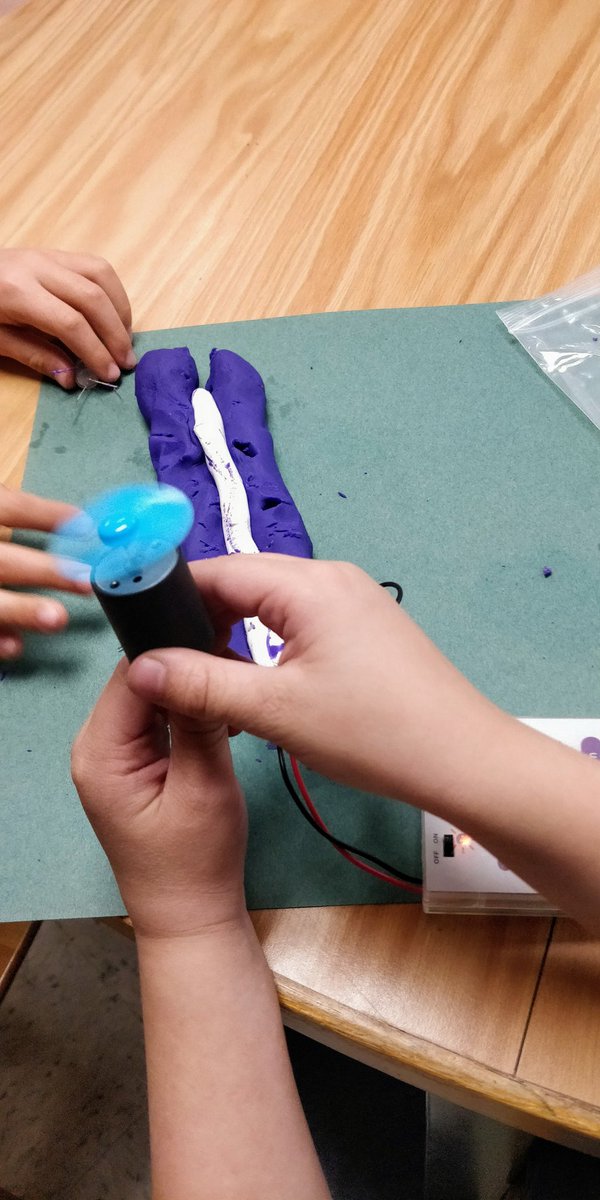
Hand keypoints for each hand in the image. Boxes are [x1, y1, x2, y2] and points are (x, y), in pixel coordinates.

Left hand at [0, 248, 134, 386]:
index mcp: (16, 292)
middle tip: (126, 363)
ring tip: (124, 339)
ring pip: (100, 275)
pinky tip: (114, 316)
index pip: (70, 323)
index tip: (108, 375)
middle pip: (92, 298)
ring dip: (119, 310)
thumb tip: (73, 378)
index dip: (95, 351)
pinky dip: (112, 292)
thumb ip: (35, 357)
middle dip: (114, 334)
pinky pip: (94, 266)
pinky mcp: (55, 253)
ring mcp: (48, 255)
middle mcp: (37, 267)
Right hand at [0, 483, 90, 658]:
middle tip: (81, 579)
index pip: (5, 505)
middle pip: (0, 560)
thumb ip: (5, 511)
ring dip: (21, 610)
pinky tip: (15, 645)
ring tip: (57, 617)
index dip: (43, 514)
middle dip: (43, 570)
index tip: (82, 525)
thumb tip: (67, 525)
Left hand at [72, 662, 247, 938]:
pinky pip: (155, 715)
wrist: (190, 914)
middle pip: (138, 678)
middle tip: (235, 654)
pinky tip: (217, 710)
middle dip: (183, 663)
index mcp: (101, 751)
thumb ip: (199, 719)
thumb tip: (198, 657)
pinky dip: (184, 707)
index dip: (175, 646)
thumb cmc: (196, 860)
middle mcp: (95, 745)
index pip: (133, 673)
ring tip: (232, 680)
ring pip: (149, 693)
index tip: (222, 632)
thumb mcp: (206, 785)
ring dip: (187, 685)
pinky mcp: (131, 760)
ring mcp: (111, 753)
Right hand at [126, 555, 503, 807]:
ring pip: (271, 603)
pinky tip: (258, 683)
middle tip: (172, 668)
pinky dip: (269, 644)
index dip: (173, 599)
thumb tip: (142, 666)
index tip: (141, 636)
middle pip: (244, 581)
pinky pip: (300, 619)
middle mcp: (332, 577)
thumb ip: (203, 683)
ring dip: (236, 634)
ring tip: (211, 682)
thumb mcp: (276, 710)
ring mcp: (354, 599)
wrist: (463, 757)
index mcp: (309, 584)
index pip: (218, 570)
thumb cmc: (374, 731)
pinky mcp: (367, 625)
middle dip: (203, 619)